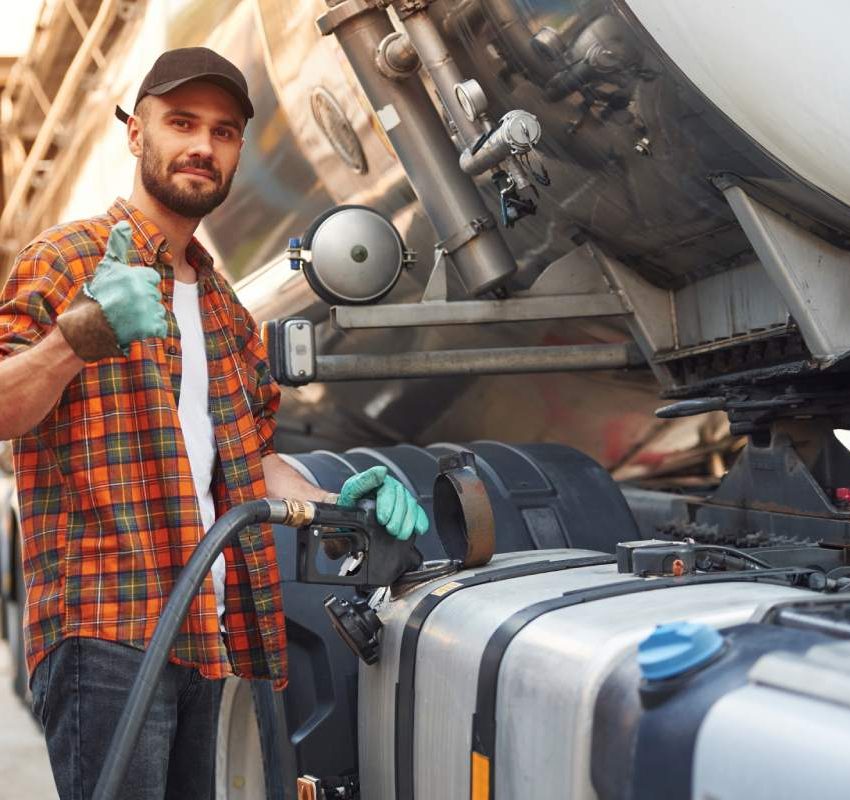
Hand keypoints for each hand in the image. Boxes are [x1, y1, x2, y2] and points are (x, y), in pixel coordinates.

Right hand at [57, 222, 166, 360]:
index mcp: (135, 276)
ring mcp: (147, 310)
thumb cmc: (98, 294)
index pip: (152, 278)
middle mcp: (142, 292)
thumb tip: (124, 223)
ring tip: (126, 317)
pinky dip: (150, 329)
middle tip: (123, 306)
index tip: (124, 291)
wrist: (87, 327)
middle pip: (154, 294)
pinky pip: (160, 327)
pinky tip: (134, 328)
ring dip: (146, 315)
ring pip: (158, 310)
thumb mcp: (107, 267)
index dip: (139, 285)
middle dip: (142, 300)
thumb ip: (118, 245)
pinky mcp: (150, 328)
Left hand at [338, 465, 428, 540]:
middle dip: (397, 517)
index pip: (388, 490)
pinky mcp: (408, 509)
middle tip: (391, 529)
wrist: (353, 513)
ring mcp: (402, 498)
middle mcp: (393, 488)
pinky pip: (418, 512)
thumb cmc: (351, 501)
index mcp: (380, 481)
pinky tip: (419, 529)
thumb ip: (365, 480)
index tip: (383, 518)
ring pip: (411, 506)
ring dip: (408, 522)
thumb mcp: (352, 489)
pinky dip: (420, 521)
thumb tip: (381, 471)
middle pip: (401, 499)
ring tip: (400, 534)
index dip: (387, 505)